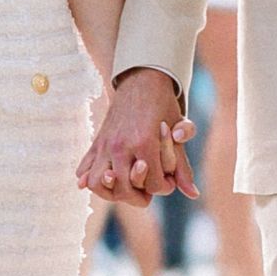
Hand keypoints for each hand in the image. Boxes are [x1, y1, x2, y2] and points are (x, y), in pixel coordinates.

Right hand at [78, 70, 197, 205]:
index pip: (153, 184)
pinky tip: (104, 179)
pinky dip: (89, 178)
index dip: (164, 187)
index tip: (168, 180)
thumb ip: (183, 166)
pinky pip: (84, 168)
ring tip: (124, 188)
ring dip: (110, 192)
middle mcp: (121, 145)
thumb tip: (193, 194)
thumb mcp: (178, 131)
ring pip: (97, 183)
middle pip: (123, 189)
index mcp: (144, 143)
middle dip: (138, 196)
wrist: (141, 79)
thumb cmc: (163, 105)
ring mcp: (105, 144)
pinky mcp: (96, 141)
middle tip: (147, 191)